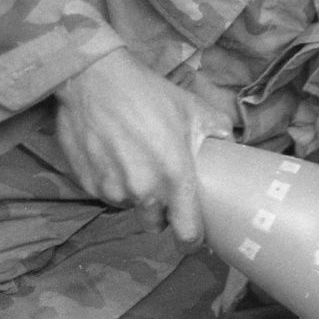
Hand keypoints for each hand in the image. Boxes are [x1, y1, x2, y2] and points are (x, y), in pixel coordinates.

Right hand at [55, 48, 232, 243]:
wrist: (93, 80)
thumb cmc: (148, 94)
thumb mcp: (192, 107)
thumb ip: (219, 130)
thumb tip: (231, 143)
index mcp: (175, 178)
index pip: (187, 233)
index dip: (192, 239)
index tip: (192, 234)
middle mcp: (143, 192)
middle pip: (155, 224)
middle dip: (161, 212)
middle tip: (162, 184)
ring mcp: (112, 190)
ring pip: (129, 208)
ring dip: (135, 195)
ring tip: (135, 163)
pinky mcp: (87, 184)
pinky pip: (106, 194)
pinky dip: (112, 183)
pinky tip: (112, 156)